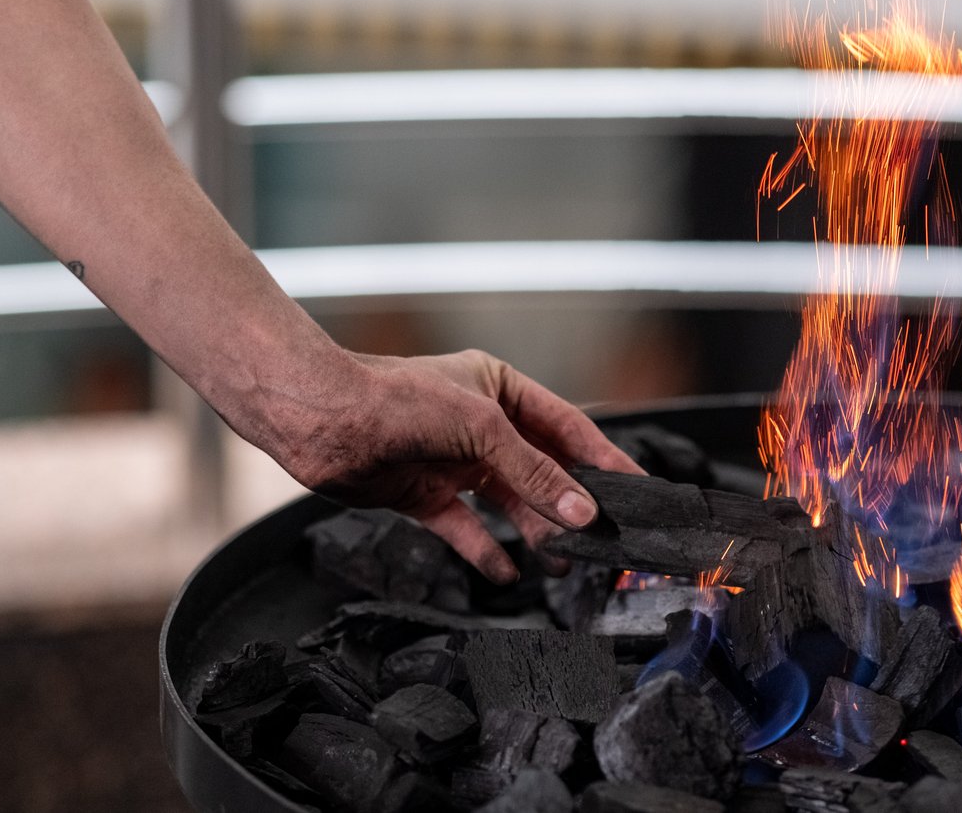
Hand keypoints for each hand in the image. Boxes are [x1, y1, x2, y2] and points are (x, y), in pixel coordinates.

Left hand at [277, 349, 642, 583]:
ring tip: (563, 562)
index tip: (637, 487)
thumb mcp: (481, 429)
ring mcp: (452, 462)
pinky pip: (465, 528)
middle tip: (605, 538)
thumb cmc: (399, 400)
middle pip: (540, 469)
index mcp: (500, 390)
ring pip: (508, 503)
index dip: (602, 458)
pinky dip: (485, 550)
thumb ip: (535, 472)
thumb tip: (583, 510)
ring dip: (535, 531)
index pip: (566, 427)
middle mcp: (480, 426)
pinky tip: (506, 572)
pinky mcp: (424, 495)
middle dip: (570, 503)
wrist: (323, 420)